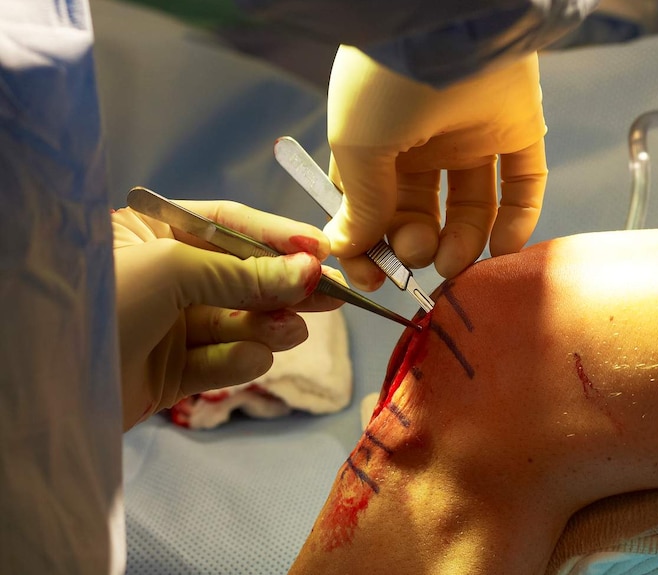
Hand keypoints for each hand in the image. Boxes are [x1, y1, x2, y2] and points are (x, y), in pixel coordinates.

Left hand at [112, 200, 341, 429]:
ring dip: (268, 326)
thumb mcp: (174, 270)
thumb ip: (245, 273)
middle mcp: (164, 278)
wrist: (45, 386)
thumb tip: (309, 270)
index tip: (321, 250)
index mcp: (154, 236)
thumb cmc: (102, 304)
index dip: (277, 236)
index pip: (229, 226)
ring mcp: (169, 328)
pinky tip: (253, 358)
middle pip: (243, 277)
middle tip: (333, 294)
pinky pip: (219, 362)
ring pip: (238, 322)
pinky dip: (240, 361)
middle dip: (285, 285)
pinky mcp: (172, 373)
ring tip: (291, 330)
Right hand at [326, 46, 547, 288]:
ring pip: (472, 207)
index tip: (372, 278)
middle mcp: (424, 142)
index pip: (371, 208)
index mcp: (376, 143)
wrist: (445, 25)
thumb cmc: (384, 83)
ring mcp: (472, 136)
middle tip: (417, 256)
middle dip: (416, 245)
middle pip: (422, 213)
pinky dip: (518, 221)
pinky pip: (523, 184)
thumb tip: (345, 246)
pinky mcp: (518, 129)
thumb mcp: (357, 147)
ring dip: (462, 244)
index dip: (369, 247)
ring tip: (452, 262)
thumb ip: (360, 204)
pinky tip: (502, 247)